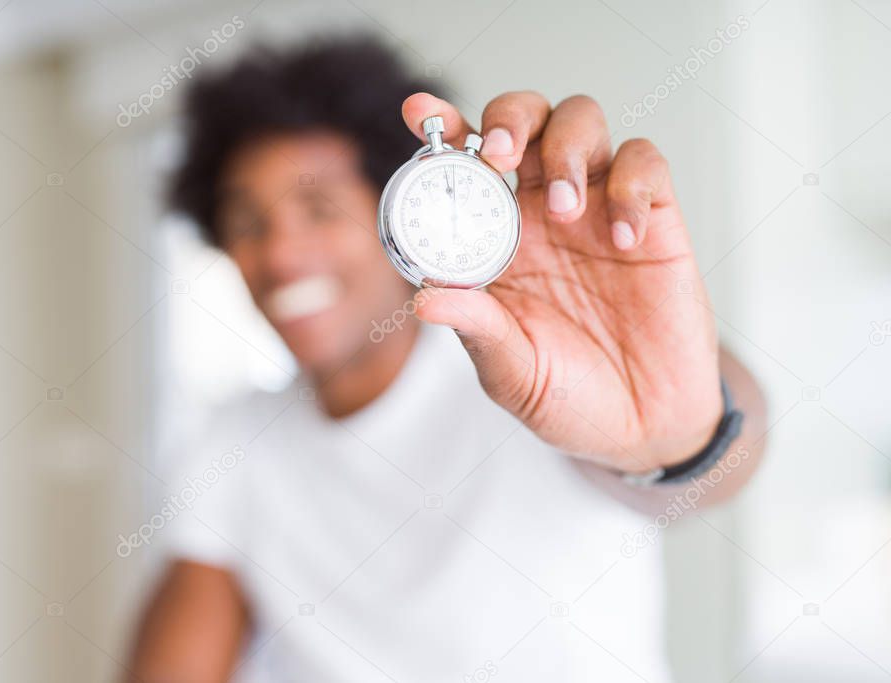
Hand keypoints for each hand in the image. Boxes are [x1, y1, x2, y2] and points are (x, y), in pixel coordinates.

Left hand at [402, 92, 722, 472]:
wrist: (643, 426)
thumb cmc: (567, 395)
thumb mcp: (510, 371)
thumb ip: (476, 330)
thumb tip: (425, 297)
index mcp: (495, 239)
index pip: (464, 167)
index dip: (443, 130)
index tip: (420, 114)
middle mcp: (540, 212)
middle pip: (524, 122)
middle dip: (508, 119)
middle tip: (498, 155)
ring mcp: (597, 209)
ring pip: (582, 124)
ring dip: (565, 150)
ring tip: (563, 208)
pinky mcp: (653, 220)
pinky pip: (645, 165)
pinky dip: (631, 186)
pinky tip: (622, 239)